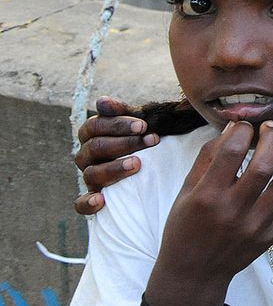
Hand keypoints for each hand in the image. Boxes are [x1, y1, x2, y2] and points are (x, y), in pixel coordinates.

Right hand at [73, 96, 159, 214]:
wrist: (158, 157)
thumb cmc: (145, 134)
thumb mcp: (139, 120)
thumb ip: (122, 111)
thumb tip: (102, 101)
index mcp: (92, 133)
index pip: (95, 126)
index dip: (117, 125)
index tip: (143, 125)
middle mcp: (86, 155)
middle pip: (95, 148)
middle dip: (125, 144)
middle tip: (152, 141)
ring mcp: (89, 176)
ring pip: (92, 173)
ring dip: (115, 168)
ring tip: (137, 164)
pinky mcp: (93, 197)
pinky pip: (81, 204)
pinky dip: (88, 203)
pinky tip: (101, 201)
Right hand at [146, 120, 272, 305]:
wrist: (193, 273)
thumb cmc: (184, 228)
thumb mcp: (185, 190)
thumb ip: (208, 157)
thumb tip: (234, 127)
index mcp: (207, 196)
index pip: (232, 152)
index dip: (242, 131)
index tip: (244, 127)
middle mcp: (233, 211)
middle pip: (264, 165)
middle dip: (271, 138)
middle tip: (269, 128)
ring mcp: (255, 226)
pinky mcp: (271, 236)